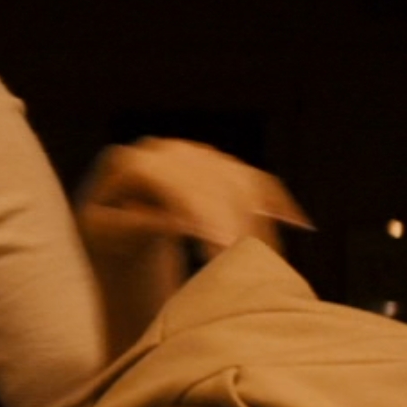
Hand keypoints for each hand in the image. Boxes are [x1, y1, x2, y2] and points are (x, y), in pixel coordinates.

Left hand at [75, 137, 309, 262]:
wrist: (120, 246)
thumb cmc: (109, 249)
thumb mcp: (110, 242)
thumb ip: (136, 226)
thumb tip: (179, 217)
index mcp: (129, 163)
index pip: (168, 179)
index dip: (194, 209)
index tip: (217, 245)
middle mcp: (163, 150)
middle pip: (207, 176)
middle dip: (231, 217)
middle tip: (250, 257)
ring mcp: (193, 155)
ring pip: (235, 179)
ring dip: (256, 217)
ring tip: (270, 256)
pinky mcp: (218, 168)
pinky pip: (253, 181)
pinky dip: (275, 202)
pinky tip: (298, 223)